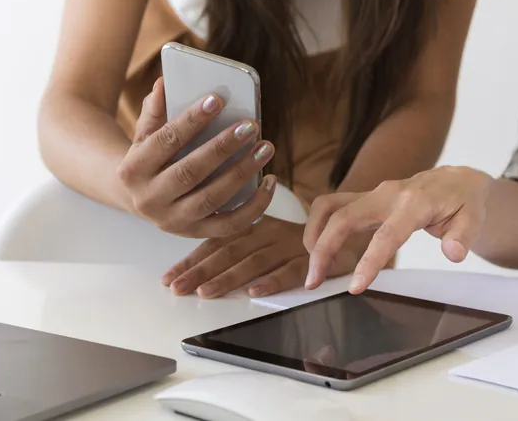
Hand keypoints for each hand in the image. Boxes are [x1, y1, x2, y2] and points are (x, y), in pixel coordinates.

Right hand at [116, 77, 275, 237]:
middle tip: (251, 126)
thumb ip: (154, 112)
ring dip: (242, 173)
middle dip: (223, 147)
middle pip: (190, 172)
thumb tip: (163, 83)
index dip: (191, 120)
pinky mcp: (196, 234)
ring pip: (212, 198)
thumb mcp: (144, 136)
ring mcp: (173, 221)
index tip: (217, 99)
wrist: (136, 199)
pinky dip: (254, 205)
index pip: (165, 141)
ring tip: (265, 148)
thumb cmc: (149, 159)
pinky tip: (270, 181)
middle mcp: (149, 200)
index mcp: (133, 170)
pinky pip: (230, 224)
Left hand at [162, 216, 359, 298]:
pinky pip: (291, 270)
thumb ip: (240, 248)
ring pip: (254, 261)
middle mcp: (268, 232)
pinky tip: (254, 291)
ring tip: (206, 292)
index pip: (217, 242)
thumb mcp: (267, 238)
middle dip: (200, 271)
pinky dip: (272, 280)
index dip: (192, 259)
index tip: (170, 276)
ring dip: (228, 278)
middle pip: (229, 251)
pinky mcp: (313, 258)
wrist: (347, 232)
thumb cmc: (301, 240)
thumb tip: (200, 269)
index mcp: (254, 226)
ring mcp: (290, 245)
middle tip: (178, 288)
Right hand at [303, 166, 492, 292]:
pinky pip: (333, 205)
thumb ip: (463, 236)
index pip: (387, 235)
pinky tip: (317, 250)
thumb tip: (452, 253)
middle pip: (344, 216)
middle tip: (313, 281)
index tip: (355, 287)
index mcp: (415, 202)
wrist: (457, 179)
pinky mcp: (365, 197)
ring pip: (330, 206)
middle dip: (324, 248)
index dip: (369, 262)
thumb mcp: (474, 218)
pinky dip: (318, 225)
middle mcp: (388, 194)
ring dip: (314, 235)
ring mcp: (373, 193)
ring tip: (312, 268)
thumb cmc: (464, 201)